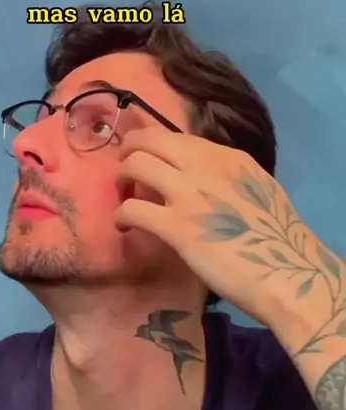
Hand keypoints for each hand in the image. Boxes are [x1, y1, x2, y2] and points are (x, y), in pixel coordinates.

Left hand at [116, 128, 341, 327]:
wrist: (287, 272)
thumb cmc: (278, 239)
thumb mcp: (258, 189)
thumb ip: (229, 177)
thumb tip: (204, 177)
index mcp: (228, 157)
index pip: (177, 136)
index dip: (154, 145)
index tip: (146, 159)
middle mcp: (206, 165)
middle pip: (148, 140)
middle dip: (128, 151)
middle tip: (124, 171)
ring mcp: (189, 194)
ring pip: (135, 165)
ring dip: (121, 180)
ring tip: (124, 197)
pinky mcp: (176, 226)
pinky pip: (132, 209)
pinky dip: (121, 216)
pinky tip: (125, 227)